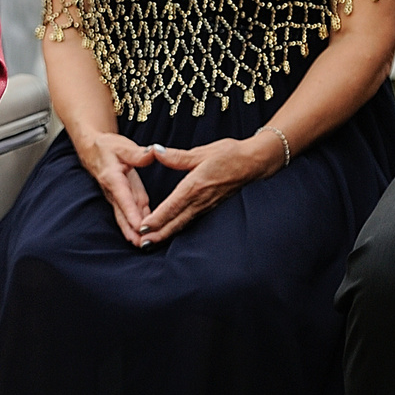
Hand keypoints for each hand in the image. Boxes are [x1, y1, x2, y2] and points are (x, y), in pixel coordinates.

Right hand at [72, 128, 157, 246]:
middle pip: (123, 214)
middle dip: (131, 231)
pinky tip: (144, 234)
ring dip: (133, 232)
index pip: (123, 198)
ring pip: (125, 217)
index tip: (140, 226)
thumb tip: (153, 153)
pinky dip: (136, 224)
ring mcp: (117, 196)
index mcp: (113, 178)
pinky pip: (129, 212)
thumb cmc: (107, 147)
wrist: (92, 148)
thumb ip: (138, 153)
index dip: (131, 213)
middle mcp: (113, 191)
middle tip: (143, 244)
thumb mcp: (122, 146)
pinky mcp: (122, 198)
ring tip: (143, 245)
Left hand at [135, 133, 282, 243]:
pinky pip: (190, 220)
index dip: (157, 218)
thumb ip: (176, 156)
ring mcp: (205, 205)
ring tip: (151, 243)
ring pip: (182, 223)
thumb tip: (154, 151)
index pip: (172, 205)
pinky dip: (177, 228)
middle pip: (176, 220)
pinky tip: (169, 232)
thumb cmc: (228, 154)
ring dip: (166, 234)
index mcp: (196, 185)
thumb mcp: (201, 152)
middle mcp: (200, 199)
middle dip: (158, 233)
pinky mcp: (209, 206)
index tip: (143, 227)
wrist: (253, 163)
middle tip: (141, 244)